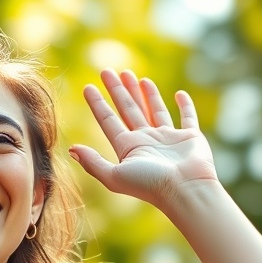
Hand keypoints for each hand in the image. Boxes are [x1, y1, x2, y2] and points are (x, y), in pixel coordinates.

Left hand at [70, 69, 217, 209]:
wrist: (185, 190)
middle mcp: (146, 141)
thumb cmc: (150, 185)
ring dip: (144, 93)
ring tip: (134, 76)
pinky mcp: (190, 137)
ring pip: (153, 109)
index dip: (98, 104)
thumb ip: (93, 162)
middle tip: (107, 71)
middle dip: (117, 90)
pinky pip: (187, 117)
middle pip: (127, 109)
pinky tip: (179, 94)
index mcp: (128, 148)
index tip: (88, 86)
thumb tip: (71, 150)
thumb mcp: (114, 176)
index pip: (108, 120)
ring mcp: (168, 139)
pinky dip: (185, 106)